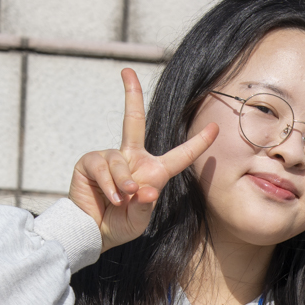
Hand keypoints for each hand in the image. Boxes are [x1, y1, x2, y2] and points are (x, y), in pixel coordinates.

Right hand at [69, 68, 218, 251]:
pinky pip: (103, 167)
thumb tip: (145, 189)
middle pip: (132, 120)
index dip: (198, 143)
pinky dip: (109, 185)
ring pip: (120, 160)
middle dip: (130, 94)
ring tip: (122, 199)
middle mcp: (132, 159)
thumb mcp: (140, 219)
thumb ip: (146, 204)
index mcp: (153, 171)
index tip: (214, 128)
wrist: (92, 233)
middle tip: (126, 71)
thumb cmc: (120, 224)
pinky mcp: (90, 162)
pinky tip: (111, 198)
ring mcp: (110, 158)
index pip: (180, 155)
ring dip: (124, 182)